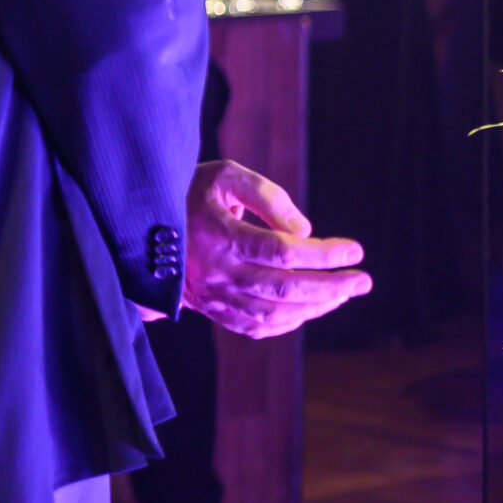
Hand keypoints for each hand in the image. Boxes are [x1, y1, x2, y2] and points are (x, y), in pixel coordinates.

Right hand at [180, 159, 370, 337]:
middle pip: (284, 287)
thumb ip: (267, 196)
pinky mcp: (211, 309)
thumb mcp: (224, 176)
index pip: (283, 251)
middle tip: (363, 279)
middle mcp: (215, 270)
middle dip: (332, 285)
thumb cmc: (190, 191)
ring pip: (274, 312)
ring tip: (344, 292)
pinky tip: (311, 308)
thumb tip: (305, 232)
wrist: (139, 224)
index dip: (324, 254)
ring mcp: (212, 295)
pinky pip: (257, 327)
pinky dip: (290, 323)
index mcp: (218, 234)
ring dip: (317, 306)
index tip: (355, 249)